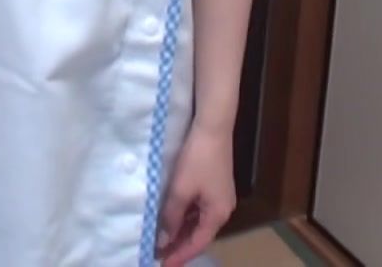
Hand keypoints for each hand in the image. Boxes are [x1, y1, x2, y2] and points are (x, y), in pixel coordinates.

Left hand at [156, 126, 235, 265]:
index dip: (179, 256)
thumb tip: (163, 241)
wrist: (212, 128)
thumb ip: (170, 218)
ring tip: (161, 241)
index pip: (197, 243)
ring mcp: (220, 198)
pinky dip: (185, 218)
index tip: (162, 265)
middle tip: (159, 255)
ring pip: (198, 222)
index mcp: (217, 214)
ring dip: (181, 232)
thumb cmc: (196, 160)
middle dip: (179, 246)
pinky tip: (171, 220)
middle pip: (199, 235)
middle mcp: (222, 210)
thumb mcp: (180, 191)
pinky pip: (199, 210)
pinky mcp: (215, 186)